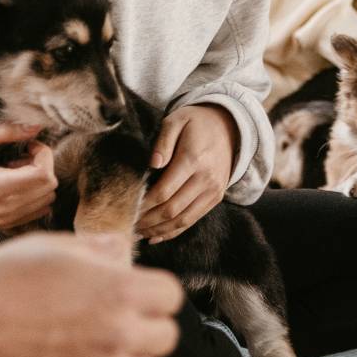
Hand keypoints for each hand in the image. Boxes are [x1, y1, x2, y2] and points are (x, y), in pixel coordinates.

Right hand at [0, 123, 57, 228]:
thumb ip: (9, 130)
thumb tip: (37, 127)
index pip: (43, 175)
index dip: (43, 154)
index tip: (29, 144)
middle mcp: (2, 208)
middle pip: (48, 188)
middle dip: (43, 166)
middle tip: (24, 155)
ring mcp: (4, 219)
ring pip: (46, 200)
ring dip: (39, 181)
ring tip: (17, 169)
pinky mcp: (4, 223)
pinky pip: (37, 211)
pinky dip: (35, 195)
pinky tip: (17, 183)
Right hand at [0, 233, 183, 356]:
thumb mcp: (51, 247)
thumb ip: (97, 249)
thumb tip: (123, 250)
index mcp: (120, 289)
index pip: (172, 297)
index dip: (154, 293)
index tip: (135, 293)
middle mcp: (120, 333)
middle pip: (166, 338)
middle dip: (147, 328)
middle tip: (118, 321)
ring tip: (100, 350)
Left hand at [139, 105, 236, 242]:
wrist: (228, 127)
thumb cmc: (195, 122)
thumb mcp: (177, 120)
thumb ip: (163, 140)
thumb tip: (152, 164)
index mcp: (193, 159)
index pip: (164, 190)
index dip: (144, 203)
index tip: (128, 207)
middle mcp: (206, 179)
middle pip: (172, 209)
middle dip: (147, 220)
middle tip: (128, 223)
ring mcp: (213, 191)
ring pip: (182, 219)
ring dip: (158, 230)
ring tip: (138, 232)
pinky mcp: (216, 198)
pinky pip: (192, 220)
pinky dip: (173, 231)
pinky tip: (155, 236)